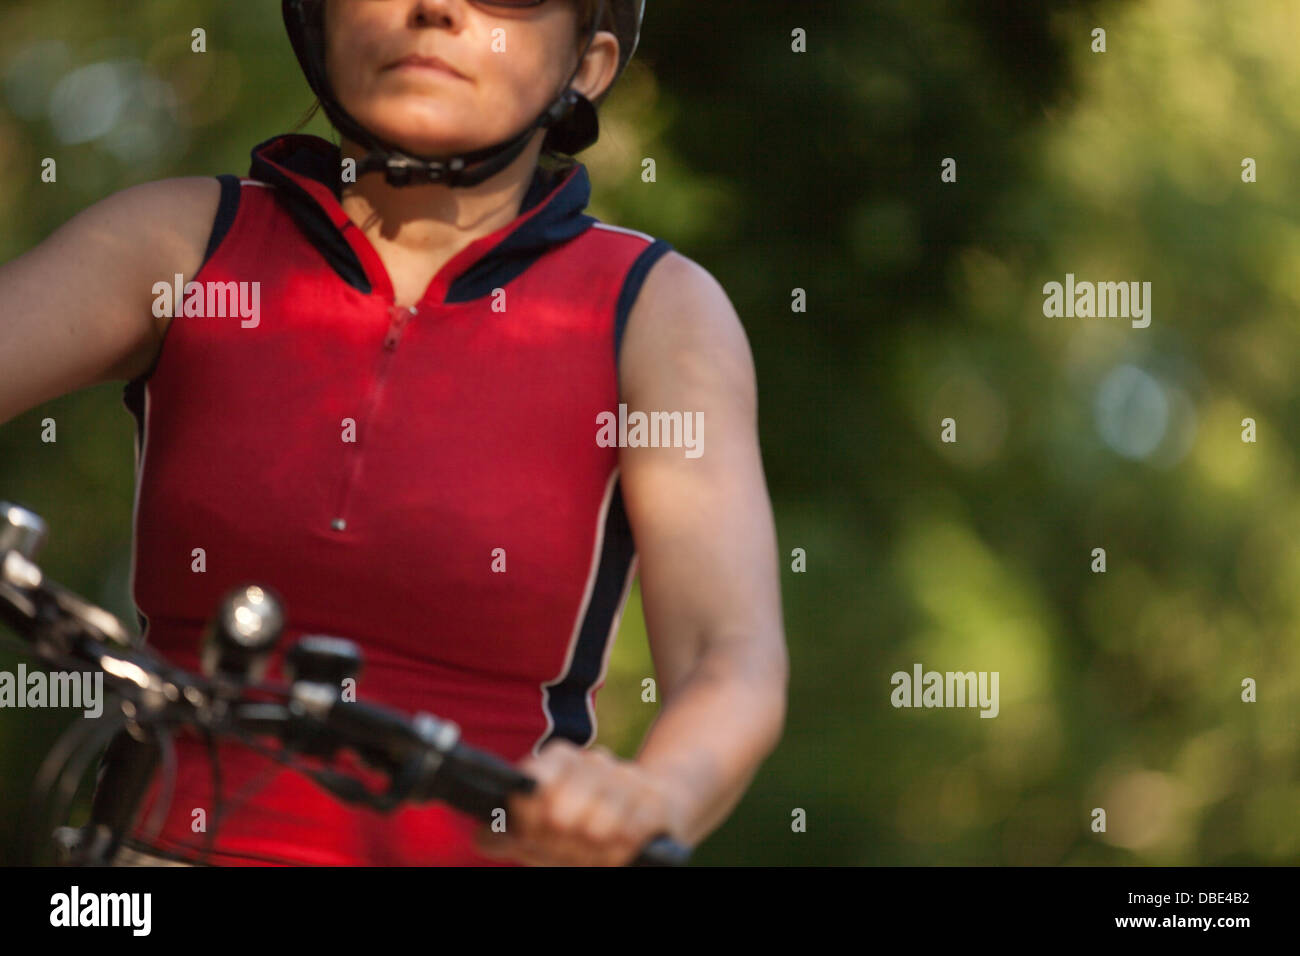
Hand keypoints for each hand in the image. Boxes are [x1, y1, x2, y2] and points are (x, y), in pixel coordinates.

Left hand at [473, 739, 686, 865]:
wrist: (658, 808)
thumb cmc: (587, 822)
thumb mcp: (542, 829)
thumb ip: (509, 833)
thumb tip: (481, 835)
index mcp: (560, 760)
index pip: (532, 783)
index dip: (526, 817)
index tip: (529, 835)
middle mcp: (593, 762)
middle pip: (559, 814)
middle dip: (558, 846)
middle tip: (566, 850)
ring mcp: (628, 779)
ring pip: (596, 828)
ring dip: (591, 853)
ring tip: (593, 852)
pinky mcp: (656, 801)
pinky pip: (630, 834)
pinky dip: (619, 852)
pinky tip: (619, 850)